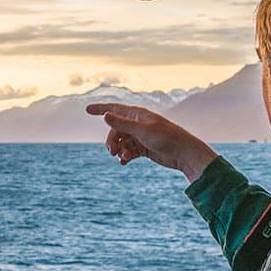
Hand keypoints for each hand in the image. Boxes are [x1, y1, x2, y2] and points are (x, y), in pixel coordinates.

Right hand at [85, 103, 216, 181]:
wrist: (184, 154)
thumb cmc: (166, 138)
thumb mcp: (142, 131)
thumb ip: (123, 124)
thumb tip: (106, 115)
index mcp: (137, 115)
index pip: (115, 109)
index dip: (101, 109)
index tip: (87, 110)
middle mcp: (138, 124)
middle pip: (116, 130)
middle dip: (111, 140)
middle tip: (111, 151)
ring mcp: (141, 136)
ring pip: (122, 142)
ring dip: (119, 149)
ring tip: (122, 158)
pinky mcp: (144, 148)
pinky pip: (128, 151)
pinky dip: (125, 156)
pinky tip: (124, 162)